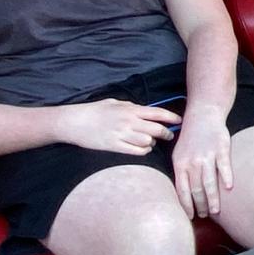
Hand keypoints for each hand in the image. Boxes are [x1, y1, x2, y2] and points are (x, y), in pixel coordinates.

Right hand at [59, 98, 179, 154]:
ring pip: (148, 142)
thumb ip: (131, 107)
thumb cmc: (94, 110)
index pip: (158, 113)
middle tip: (168, 135)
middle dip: (166, 133)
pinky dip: (144, 151)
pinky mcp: (114, 147)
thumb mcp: (115, 103)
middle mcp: (129, 122)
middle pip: (156, 130)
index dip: (172, 118)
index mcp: (131, 109)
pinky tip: (143, 149)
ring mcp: (122, 135)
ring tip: (151, 142)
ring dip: (152, 143)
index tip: (179, 121)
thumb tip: (145, 111)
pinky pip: (137, 152)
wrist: (74, 122)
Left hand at [170, 107, 233, 219]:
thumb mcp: (179, 154)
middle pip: (196, 189)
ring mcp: (207, 155)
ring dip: (213, 198)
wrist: (203, 116)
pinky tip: (229, 188)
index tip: (190, 216)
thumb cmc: (190, 138)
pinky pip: (224, 166)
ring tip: (216, 210)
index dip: (186, 205)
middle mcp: (192, 161)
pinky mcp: (221, 149)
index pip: (182, 190)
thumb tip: (183, 195)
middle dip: (200, 205)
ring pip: (209, 182)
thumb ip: (181, 172)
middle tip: (205, 215)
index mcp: (180, 164)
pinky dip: (226, 178)